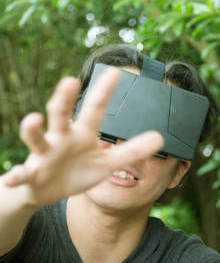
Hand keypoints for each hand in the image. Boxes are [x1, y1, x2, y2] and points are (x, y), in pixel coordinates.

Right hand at [1, 68, 162, 207]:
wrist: (47, 190)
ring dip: (32, 129)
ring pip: (36, 137)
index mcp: (82, 134)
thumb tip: (160, 138)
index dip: (105, 92)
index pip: (95, 109)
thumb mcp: (108, 162)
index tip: (116, 72)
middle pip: (61, 114)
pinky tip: (14, 176)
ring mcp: (43, 154)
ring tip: (32, 119)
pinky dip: (16, 175)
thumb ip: (132, 151)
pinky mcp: (30, 174)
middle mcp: (61, 138)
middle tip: (70, 81)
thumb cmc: (79, 170)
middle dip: (64, 98)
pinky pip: (21, 173)